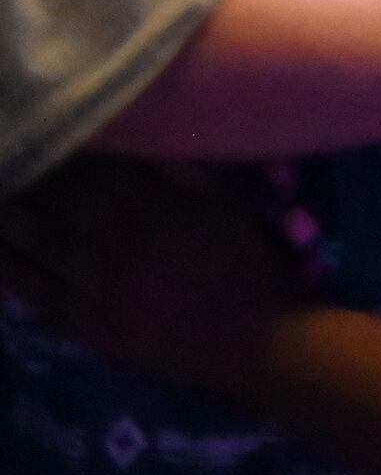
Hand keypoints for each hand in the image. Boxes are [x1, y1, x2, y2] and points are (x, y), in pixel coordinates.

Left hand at [0, 157, 305, 379]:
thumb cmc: (250, 269)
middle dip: (31, 175)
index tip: (48, 131)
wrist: (261, 343)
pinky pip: (35, 293)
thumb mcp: (230, 206)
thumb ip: (187, 169)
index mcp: (153, 209)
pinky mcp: (87, 324)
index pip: (94, 168)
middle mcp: (115, 244)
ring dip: (8, 214)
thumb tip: (146, 133)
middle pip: (56, 200)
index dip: (66, 149)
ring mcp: (95, 287)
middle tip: (11, 155)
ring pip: (35, 242)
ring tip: (0, 193)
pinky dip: (6, 269)